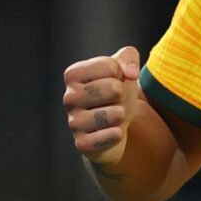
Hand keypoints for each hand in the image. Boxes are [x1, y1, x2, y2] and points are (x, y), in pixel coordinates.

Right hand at [63, 47, 140, 166]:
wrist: (114, 125)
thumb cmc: (116, 91)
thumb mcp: (124, 68)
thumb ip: (129, 57)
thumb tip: (131, 73)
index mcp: (73, 75)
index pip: (110, 66)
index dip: (122, 73)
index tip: (115, 80)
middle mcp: (69, 98)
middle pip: (113, 88)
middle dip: (123, 94)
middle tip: (115, 100)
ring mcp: (73, 122)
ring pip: (115, 114)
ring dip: (122, 114)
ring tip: (114, 115)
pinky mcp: (82, 144)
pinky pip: (112, 135)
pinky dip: (119, 133)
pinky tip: (113, 131)